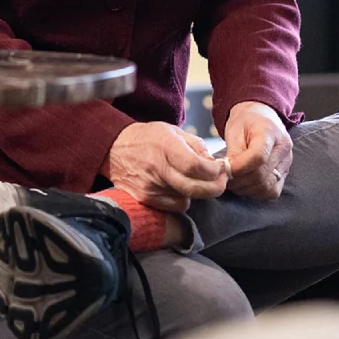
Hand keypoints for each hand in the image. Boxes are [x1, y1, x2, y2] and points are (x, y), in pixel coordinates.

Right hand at [101, 122, 227, 211]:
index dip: (215, 171)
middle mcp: (158, 169)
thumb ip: (196, 145)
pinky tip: (179, 187)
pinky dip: (182, 199)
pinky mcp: (145, 199)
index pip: (197, 166)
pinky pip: (174, 207)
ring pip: (187, 199)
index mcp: (166, 147)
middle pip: (195, 188)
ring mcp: (150, 187)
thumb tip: (213, 163)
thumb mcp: (173, 131)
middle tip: (221, 182)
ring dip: (197, 192)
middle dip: (215, 188)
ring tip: (194, 180)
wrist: (116, 148)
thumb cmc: (148, 138)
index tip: (222, 169)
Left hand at [223, 101, 292, 199]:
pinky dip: (256, 192)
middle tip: (225, 177)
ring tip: (233, 180)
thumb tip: (228, 173)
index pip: (259, 156)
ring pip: (267, 187)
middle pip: (262, 175)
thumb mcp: (235, 129)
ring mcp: (287, 162)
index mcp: (271, 132)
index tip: (226, 169)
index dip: (239, 167)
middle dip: (239, 180)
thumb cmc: (246, 122)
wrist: (260, 117)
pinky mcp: (285, 174)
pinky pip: (272, 191)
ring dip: (245, 188)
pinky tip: (245, 184)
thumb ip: (233, 152)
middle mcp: (284, 148)